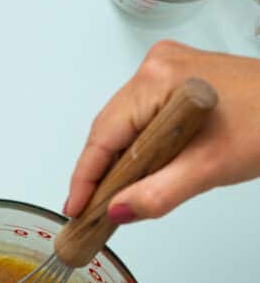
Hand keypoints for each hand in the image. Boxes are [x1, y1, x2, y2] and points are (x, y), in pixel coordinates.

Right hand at [65, 41, 259, 223]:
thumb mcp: (207, 168)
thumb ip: (157, 195)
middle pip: (110, 130)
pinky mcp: (177, 81)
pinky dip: (138, 151)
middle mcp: (155, 67)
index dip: (85, 178)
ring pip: (125, 127)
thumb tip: (115, 212)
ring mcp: (165, 71)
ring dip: (119, 165)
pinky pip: (142, 120)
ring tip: (114, 200)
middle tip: (91, 215)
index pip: (103, 136)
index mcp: (156, 80)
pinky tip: (139, 176)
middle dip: (101, 174)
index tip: (74, 211)